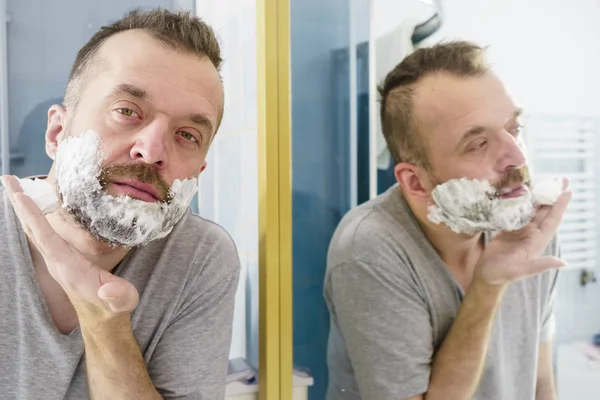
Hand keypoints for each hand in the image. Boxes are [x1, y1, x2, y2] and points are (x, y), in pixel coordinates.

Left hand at [1, 175, 138, 319]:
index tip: (20, 196)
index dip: (33, 217)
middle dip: (19, 205)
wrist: (103, 317)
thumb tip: (108, 291)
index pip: (46, 237)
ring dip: (23, 208)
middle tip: (8, 179)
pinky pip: (41, 233)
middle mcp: (56, 261)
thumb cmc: (114, 306)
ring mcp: (55, 260)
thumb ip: (118, 296)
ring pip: (34, 230)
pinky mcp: (58, 258)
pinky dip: (32, 216)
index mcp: (69, 267)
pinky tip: (30, 205)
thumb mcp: (123, 301)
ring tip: (14, 185)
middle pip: (32, 229)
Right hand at [475, 179, 571, 285]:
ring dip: (540, 198)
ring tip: (546, 182)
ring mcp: (520, 232)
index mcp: (536, 242)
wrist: (486, 277)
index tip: (567, 190)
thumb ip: (539, 266)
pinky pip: (519, 214)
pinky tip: (523, 193)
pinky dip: (522, 203)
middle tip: (562, 180)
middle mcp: (531, 235)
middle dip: (554, 197)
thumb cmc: (501, 275)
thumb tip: (562, 263)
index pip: (551, 221)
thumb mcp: (519, 271)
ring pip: (533, 212)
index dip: (559, 206)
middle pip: (546, 213)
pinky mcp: (508, 231)